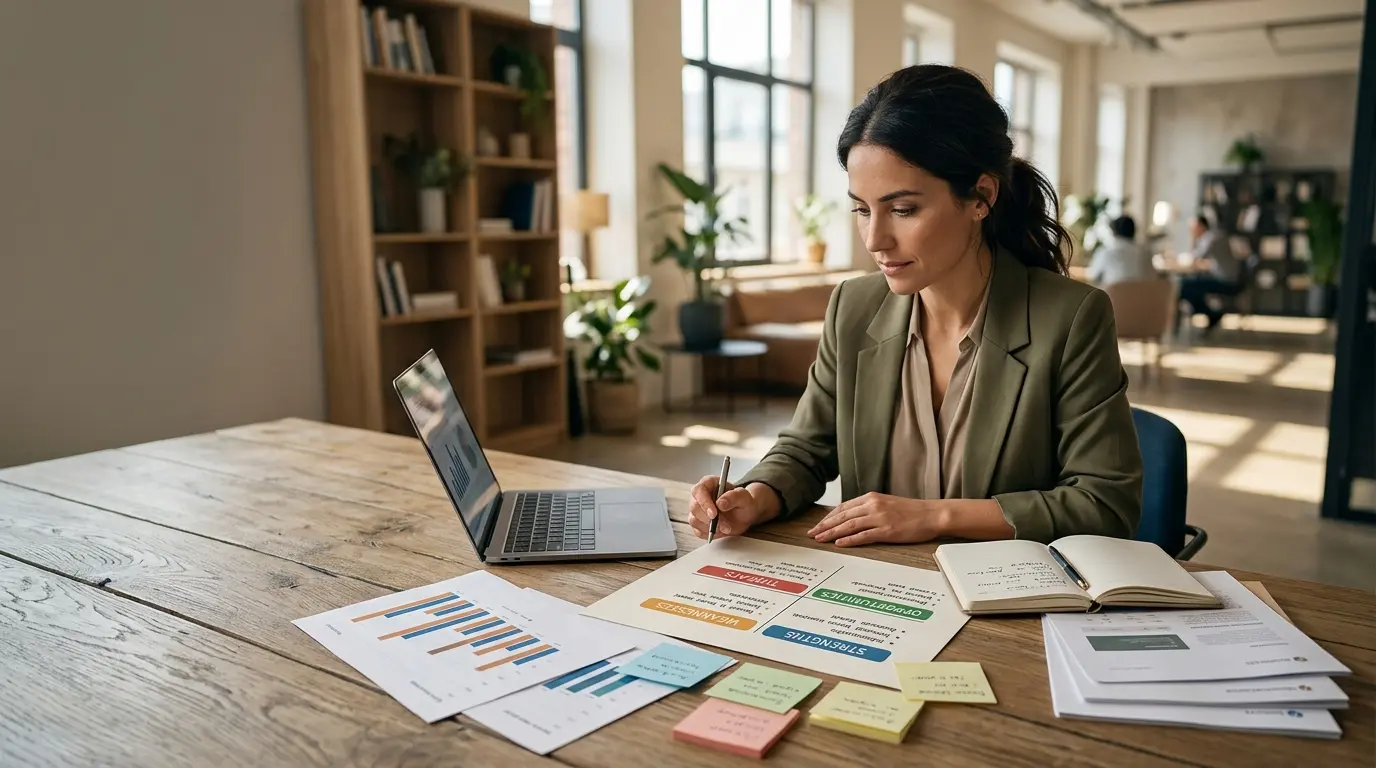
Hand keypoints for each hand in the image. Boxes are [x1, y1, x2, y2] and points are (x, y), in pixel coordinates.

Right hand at [688, 477, 779, 539]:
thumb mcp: (744, 497)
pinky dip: (709, 533)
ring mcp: (698, 510)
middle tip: (725, 526)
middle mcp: (700, 496)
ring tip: (726, 528)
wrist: (745, 515)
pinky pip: (697, 531)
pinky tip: (720, 530)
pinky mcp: (699, 523)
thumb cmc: (743, 502)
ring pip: (694, 520)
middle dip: (710, 519)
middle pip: (695, 507)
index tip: (714, 514)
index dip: (704, 502)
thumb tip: (720, 503)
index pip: (698, 490)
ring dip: (710, 528)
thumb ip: (734, 497)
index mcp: (709, 483)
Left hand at [807, 492, 947, 546]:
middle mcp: (873, 505)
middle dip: (825, 525)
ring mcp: (880, 518)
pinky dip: (849, 540)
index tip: (818, 524)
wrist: (932, 514)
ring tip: (820, 539)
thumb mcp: (887, 504)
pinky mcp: (887, 530)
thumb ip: (870, 508)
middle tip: (812, 533)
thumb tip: (853, 517)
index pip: (844, 507)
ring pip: (849, 525)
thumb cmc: (912, 511)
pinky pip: (864, 536)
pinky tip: (839, 544)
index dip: (829, 517)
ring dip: (832, 533)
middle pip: (843, 516)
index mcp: (872, 498)